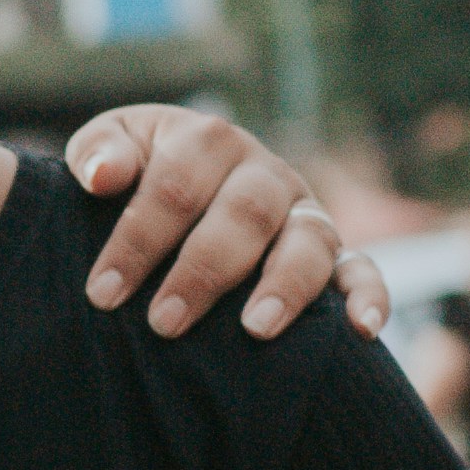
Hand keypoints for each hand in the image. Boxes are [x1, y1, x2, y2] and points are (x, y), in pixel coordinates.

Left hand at [67, 107, 387, 343]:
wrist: (181, 188)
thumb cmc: (138, 174)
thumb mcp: (112, 149)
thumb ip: (99, 152)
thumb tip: (103, 177)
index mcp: (209, 139)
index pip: (175, 185)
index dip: (138, 238)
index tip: (103, 292)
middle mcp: (264, 172)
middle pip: (243, 213)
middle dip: (202, 270)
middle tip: (163, 323)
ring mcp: (303, 211)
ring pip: (309, 240)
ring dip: (285, 284)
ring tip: (255, 328)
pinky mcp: (334, 252)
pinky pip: (363, 269)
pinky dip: (370, 296)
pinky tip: (364, 330)